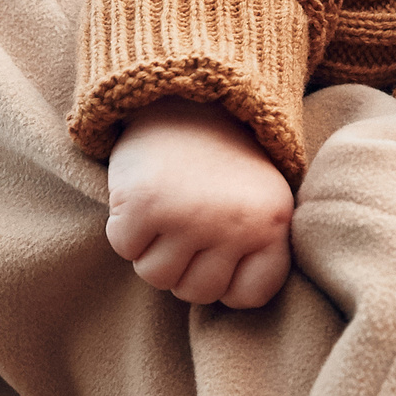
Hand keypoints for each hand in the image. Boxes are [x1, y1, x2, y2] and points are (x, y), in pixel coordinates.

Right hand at [104, 99, 294, 308]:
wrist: (185, 94)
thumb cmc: (222, 159)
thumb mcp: (261, 199)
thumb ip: (256, 250)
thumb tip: (228, 301)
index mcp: (272, 225)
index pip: (246, 297)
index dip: (225, 278)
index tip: (220, 246)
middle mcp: (235, 224)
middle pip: (196, 292)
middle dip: (184, 264)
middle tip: (186, 220)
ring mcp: (189, 216)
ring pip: (156, 276)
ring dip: (151, 249)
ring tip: (165, 209)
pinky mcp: (145, 204)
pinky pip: (124, 248)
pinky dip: (124, 227)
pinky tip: (141, 196)